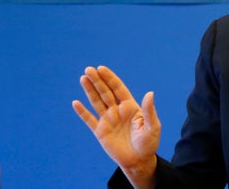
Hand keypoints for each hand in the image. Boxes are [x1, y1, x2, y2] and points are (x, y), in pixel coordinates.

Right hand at [72, 66, 160, 188]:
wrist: (138, 160)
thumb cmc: (148, 143)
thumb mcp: (152, 126)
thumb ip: (149, 110)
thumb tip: (150, 93)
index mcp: (130, 106)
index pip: (118, 88)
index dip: (110, 78)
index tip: (101, 68)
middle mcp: (117, 110)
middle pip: (105, 92)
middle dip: (98, 80)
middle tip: (88, 69)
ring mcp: (108, 120)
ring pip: (97, 102)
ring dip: (90, 91)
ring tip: (83, 78)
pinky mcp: (100, 131)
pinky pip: (89, 120)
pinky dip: (82, 112)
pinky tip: (76, 103)